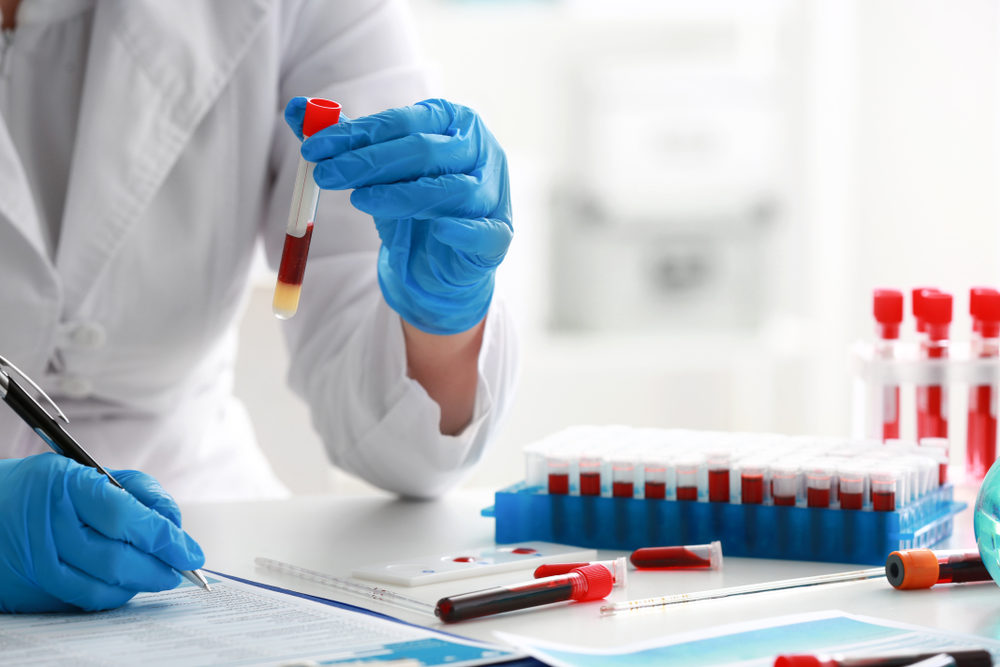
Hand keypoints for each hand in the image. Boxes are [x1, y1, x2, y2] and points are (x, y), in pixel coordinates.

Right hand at [0, 454, 204, 612]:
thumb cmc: (46, 486)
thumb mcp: (87, 469)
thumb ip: (135, 490)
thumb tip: (173, 524)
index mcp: (66, 486)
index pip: (127, 517)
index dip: (166, 538)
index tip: (191, 552)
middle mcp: (48, 526)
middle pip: (117, 559)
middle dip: (160, 568)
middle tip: (182, 568)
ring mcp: (36, 562)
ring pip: (101, 585)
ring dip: (140, 584)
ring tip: (161, 575)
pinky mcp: (30, 588)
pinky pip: (82, 599)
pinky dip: (114, 594)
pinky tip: (128, 584)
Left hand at [286, 97, 512, 334]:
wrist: (442, 260)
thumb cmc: (414, 204)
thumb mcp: (377, 170)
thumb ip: (343, 140)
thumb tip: (294, 108)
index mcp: (454, 122)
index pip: (403, 122)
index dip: (357, 134)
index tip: (313, 148)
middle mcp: (481, 151)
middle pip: (425, 151)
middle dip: (370, 162)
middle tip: (325, 175)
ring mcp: (493, 193)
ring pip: (451, 190)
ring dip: (402, 195)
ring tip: (359, 201)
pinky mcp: (498, 236)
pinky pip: (482, 232)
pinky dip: (461, 230)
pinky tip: (437, 229)